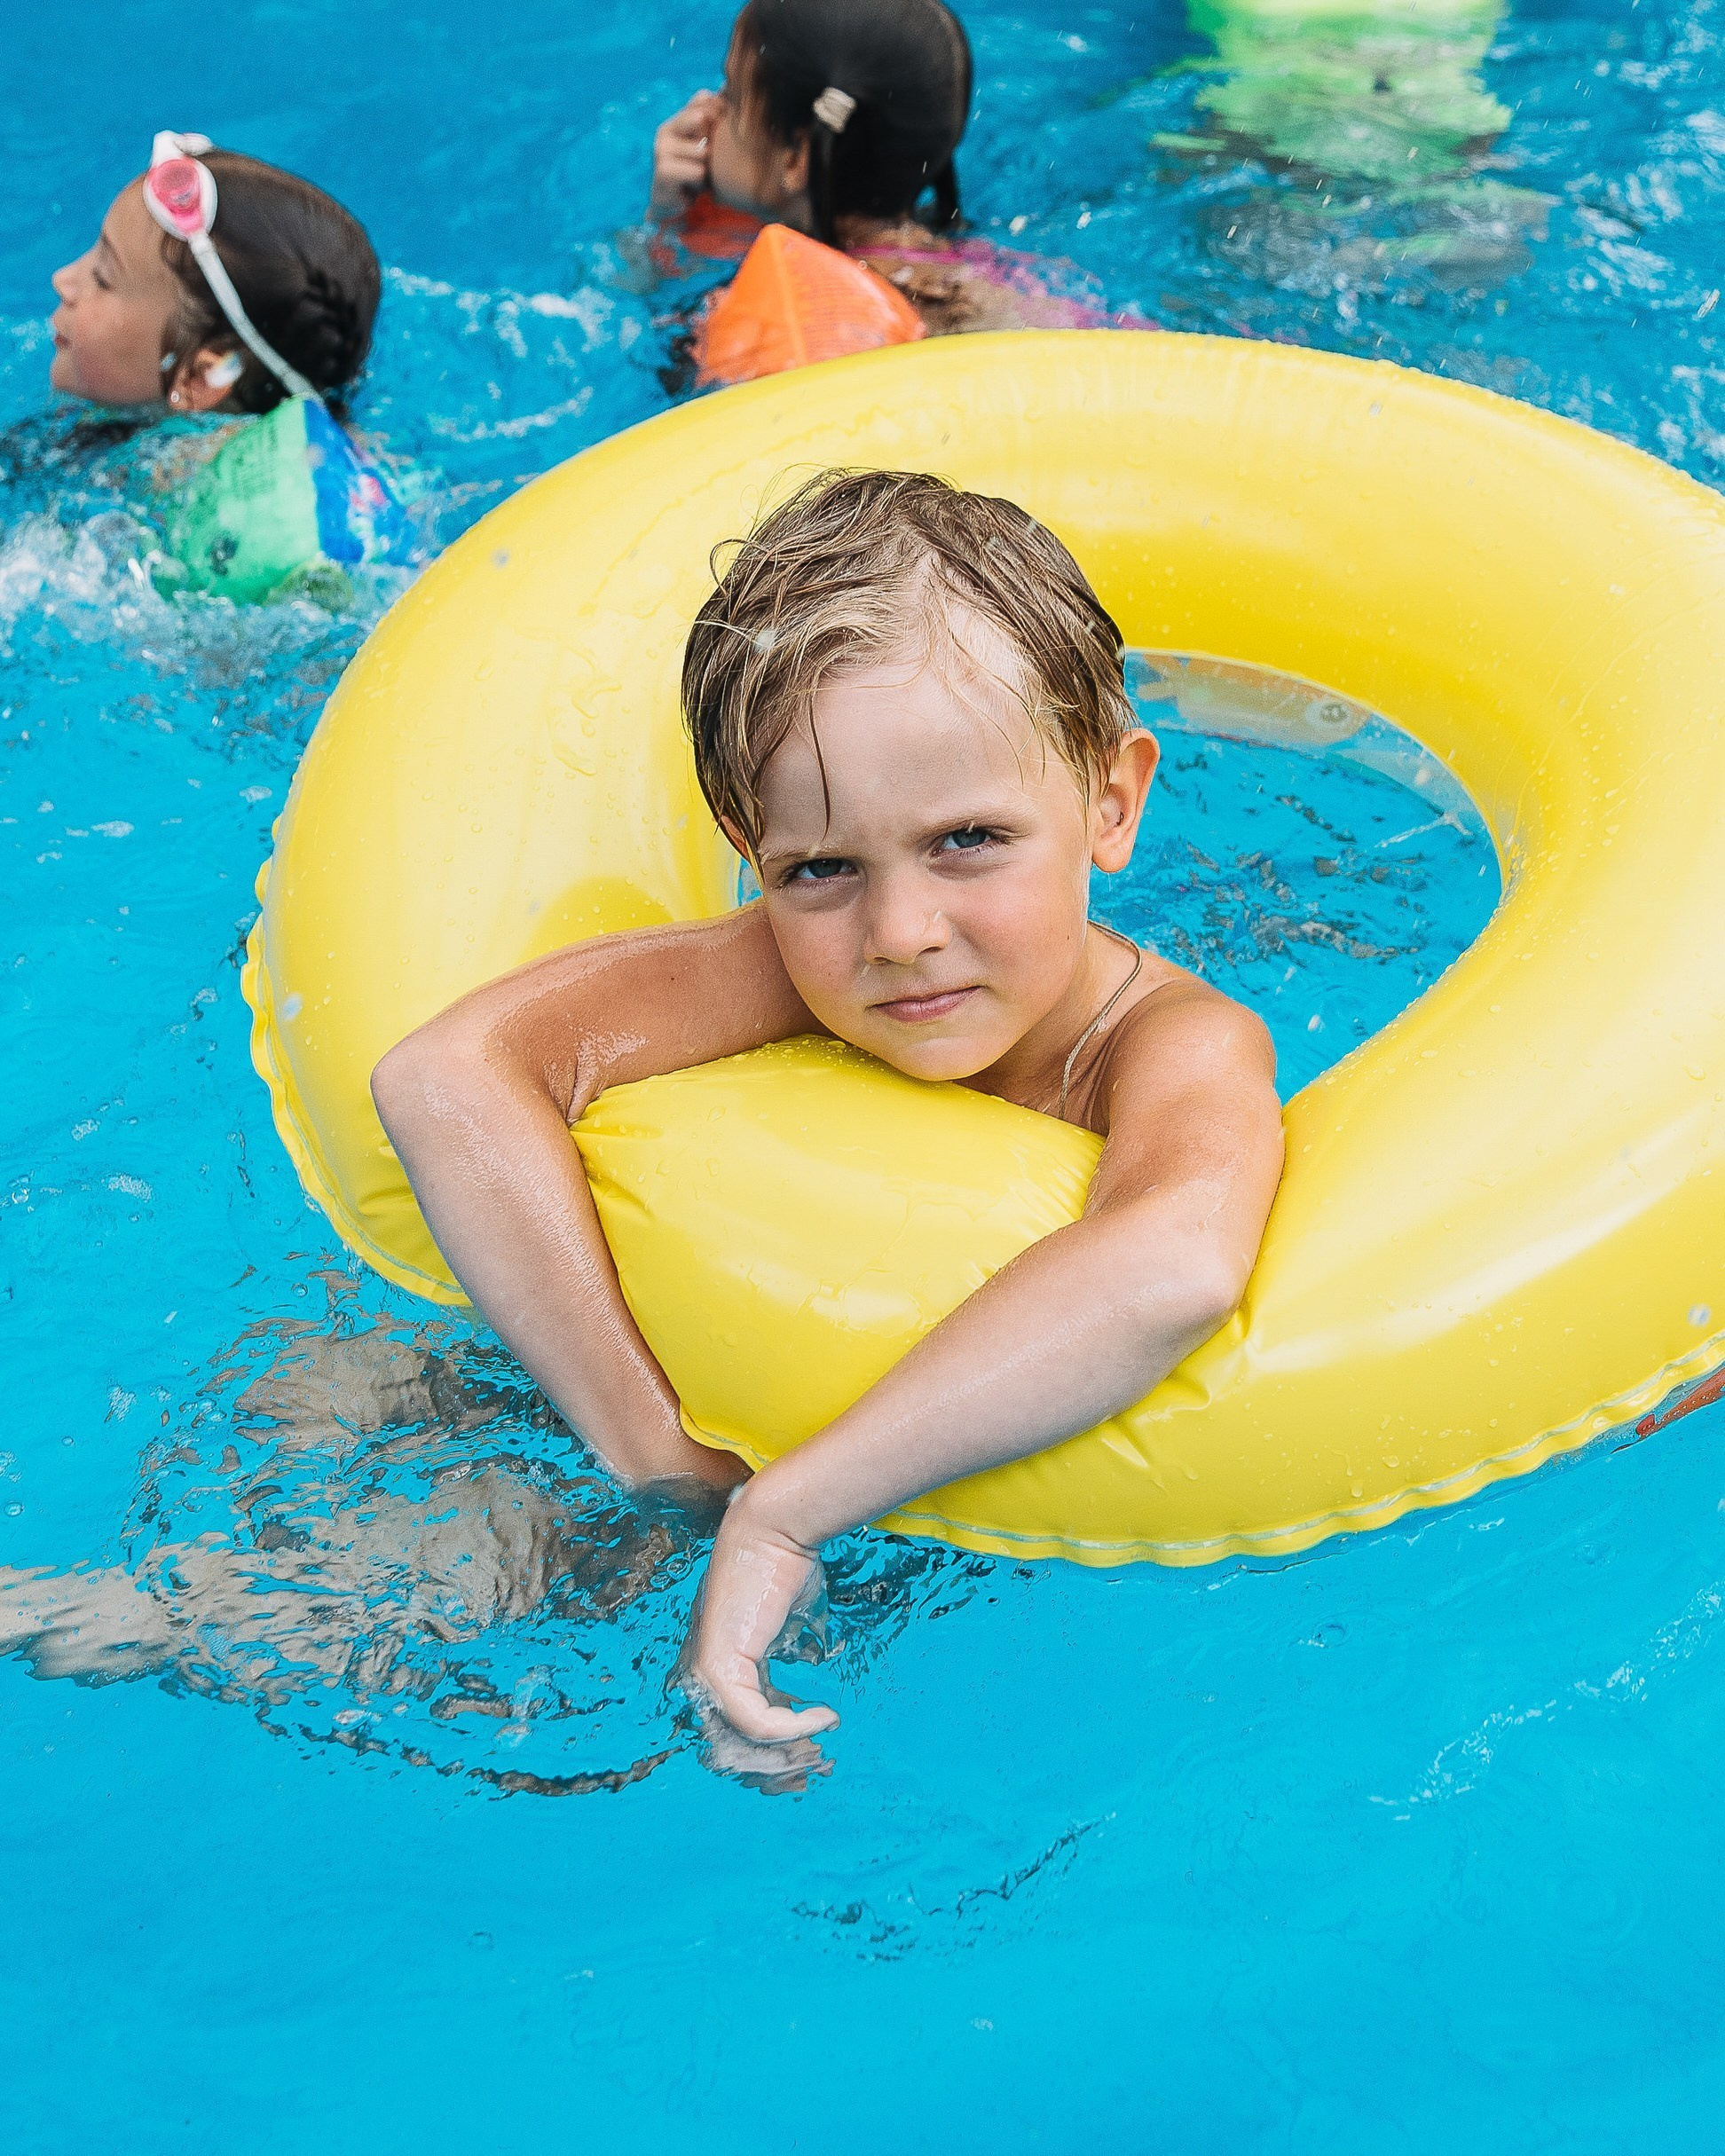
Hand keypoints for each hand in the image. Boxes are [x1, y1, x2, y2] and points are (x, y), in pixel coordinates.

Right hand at [649, 90, 719, 220]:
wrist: (674, 204)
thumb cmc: (695, 172)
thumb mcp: (708, 144)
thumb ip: (715, 118)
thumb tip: (727, 89)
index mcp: (676, 119)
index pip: (703, 99)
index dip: (719, 114)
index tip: (718, 136)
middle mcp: (665, 130)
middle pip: (703, 119)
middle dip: (712, 143)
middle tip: (705, 162)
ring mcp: (660, 149)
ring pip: (703, 151)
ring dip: (707, 169)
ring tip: (697, 177)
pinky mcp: (662, 172)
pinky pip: (698, 171)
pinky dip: (700, 182)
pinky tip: (690, 187)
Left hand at [686, 1495, 838, 1744]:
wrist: (775, 1530)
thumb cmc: (785, 1566)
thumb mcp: (793, 1620)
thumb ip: (797, 1649)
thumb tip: (816, 1664)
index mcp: (718, 1665)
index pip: (732, 1729)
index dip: (772, 1751)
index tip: (813, 1757)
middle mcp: (703, 1675)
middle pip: (730, 1749)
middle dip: (777, 1768)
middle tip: (818, 1769)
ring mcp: (705, 1673)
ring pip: (738, 1743)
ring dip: (785, 1756)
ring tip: (821, 1753)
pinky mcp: (718, 1668)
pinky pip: (754, 1721)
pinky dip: (792, 1728)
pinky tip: (824, 1716)